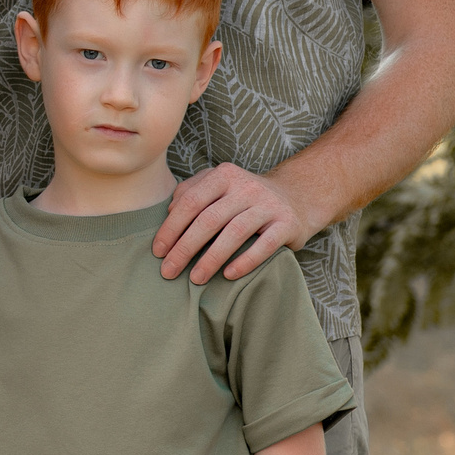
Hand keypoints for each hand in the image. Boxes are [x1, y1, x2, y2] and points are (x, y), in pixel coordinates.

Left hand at [155, 162, 320, 282]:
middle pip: (209, 219)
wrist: (297, 197)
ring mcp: (269, 204)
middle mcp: (246, 187)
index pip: (190, 202)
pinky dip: (245, 261)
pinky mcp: (287, 223)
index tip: (158, 251)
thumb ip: (191, 192)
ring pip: (234, 233)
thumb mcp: (218, 185)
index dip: (171, 228)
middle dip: (185, 248)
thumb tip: (169, 212)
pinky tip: (228, 275)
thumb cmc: (245, 197)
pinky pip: (264, 245)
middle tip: (169, 271)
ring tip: (195, 279)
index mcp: (223, 176)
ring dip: (211, 259)